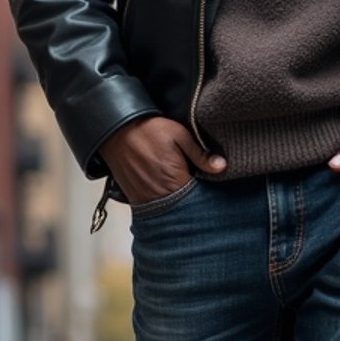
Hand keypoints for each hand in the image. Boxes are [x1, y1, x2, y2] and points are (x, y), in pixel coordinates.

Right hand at [100, 116, 225, 205]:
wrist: (117, 130)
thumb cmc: (149, 130)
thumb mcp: (179, 135)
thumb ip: (200, 154)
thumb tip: (222, 167)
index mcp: (174, 180)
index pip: (197, 200)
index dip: (205, 195)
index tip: (208, 186)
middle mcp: (159, 195)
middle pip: (183, 208)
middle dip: (191, 200)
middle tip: (193, 185)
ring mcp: (144, 198)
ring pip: (168, 210)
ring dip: (176, 202)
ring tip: (180, 189)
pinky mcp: (134, 197)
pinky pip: (152, 207)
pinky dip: (160, 202)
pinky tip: (165, 190)